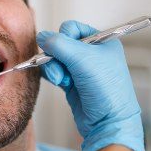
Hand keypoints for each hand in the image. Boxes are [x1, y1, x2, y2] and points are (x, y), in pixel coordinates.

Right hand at [37, 20, 144, 150]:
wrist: (109, 123)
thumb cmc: (105, 89)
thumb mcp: (83, 59)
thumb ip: (59, 44)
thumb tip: (41, 36)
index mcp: (102, 41)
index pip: (73, 28)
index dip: (64, 36)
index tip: (65, 50)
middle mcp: (92, 53)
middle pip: (61, 44)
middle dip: (56, 56)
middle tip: (62, 69)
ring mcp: (81, 69)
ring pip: (55, 58)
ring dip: (54, 68)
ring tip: (62, 80)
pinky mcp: (72, 82)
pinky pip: (54, 71)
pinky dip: (53, 76)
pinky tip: (60, 83)